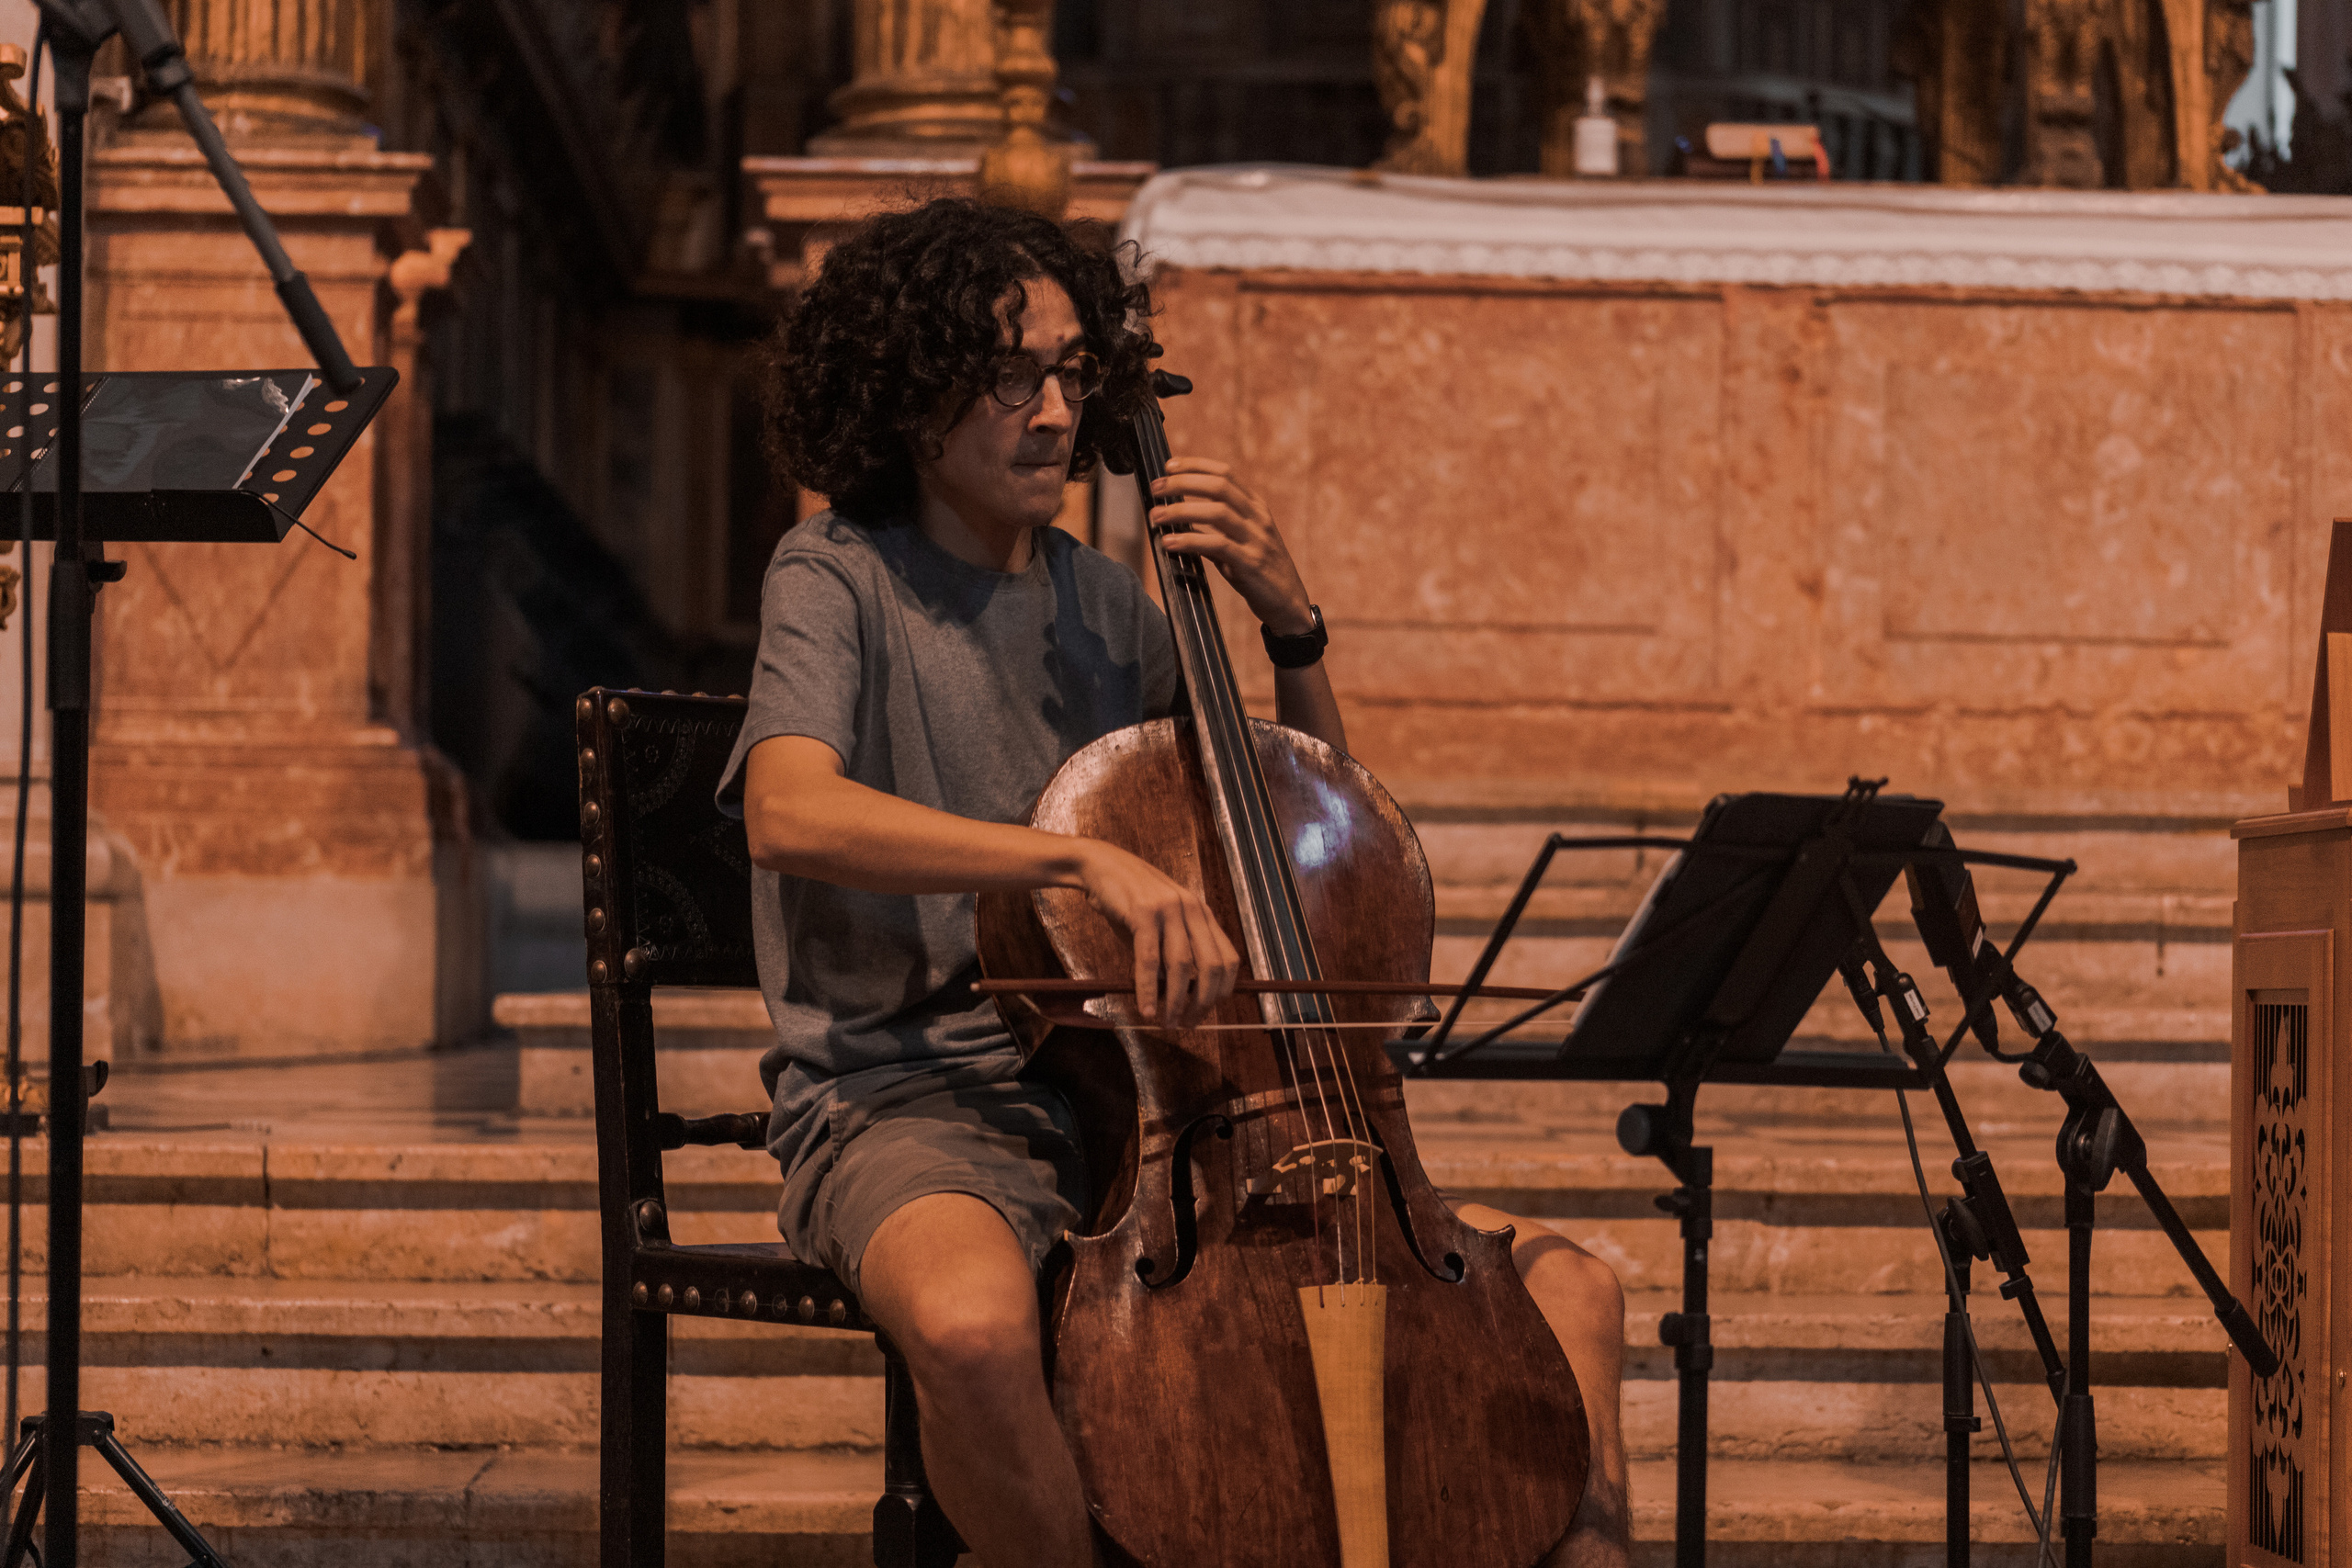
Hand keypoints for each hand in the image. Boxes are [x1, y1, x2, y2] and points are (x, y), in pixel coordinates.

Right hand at [1074, 840, 1239, 1028]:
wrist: (1099, 865)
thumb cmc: (1129, 900)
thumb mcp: (1159, 924)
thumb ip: (1171, 953)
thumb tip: (1176, 994)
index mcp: (1201, 913)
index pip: (1228, 959)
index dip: (1221, 991)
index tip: (1205, 1011)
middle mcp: (1192, 909)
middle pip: (1211, 966)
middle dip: (1202, 1003)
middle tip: (1187, 1023)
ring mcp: (1169, 909)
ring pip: (1181, 966)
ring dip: (1175, 1001)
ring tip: (1167, 1022)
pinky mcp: (1143, 913)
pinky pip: (1149, 959)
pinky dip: (1148, 989)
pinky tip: (1146, 1008)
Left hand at [1151, 457, 1314, 634]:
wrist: (1289, 603)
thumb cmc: (1260, 571)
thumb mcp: (1242, 540)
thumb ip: (1216, 526)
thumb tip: (1180, 515)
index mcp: (1256, 507)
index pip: (1225, 473)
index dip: (1195, 465)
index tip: (1169, 466)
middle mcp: (1258, 518)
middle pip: (1218, 486)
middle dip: (1182, 483)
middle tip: (1156, 488)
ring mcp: (1256, 539)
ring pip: (1216, 512)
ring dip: (1180, 511)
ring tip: (1156, 516)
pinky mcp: (1250, 563)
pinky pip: (1217, 545)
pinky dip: (1190, 540)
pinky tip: (1169, 542)